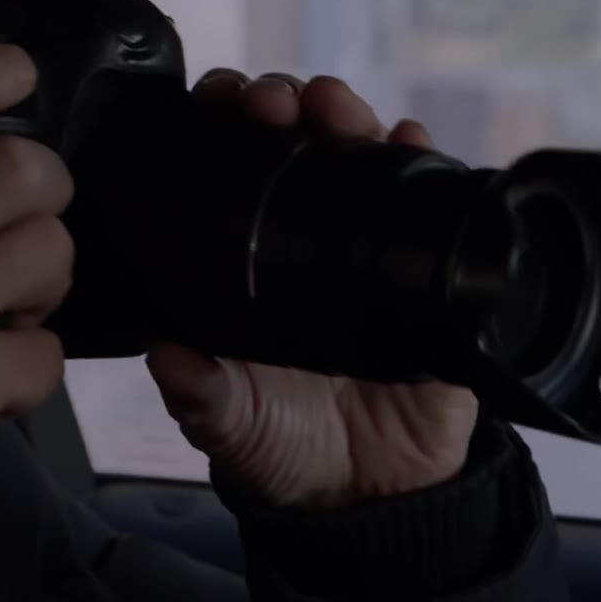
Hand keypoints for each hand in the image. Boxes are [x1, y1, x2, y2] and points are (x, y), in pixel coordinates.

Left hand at [146, 73, 478, 510]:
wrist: (373, 499)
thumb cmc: (285, 448)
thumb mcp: (230, 424)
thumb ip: (200, 394)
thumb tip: (167, 355)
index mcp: (244, 258)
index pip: (228, 166)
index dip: (221, 123)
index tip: (214, 103)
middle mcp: (305, 238)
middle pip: (295, 143)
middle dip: (283, 103)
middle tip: (272, 102)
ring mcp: (370, 246)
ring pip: (361, 156)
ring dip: (350, 117)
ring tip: (335, 108)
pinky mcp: (428, 269)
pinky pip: (433, 203)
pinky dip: (426, 161)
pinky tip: (413, 140)